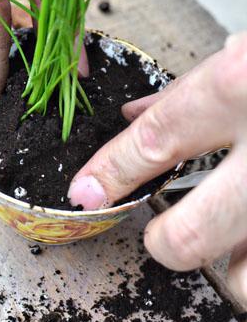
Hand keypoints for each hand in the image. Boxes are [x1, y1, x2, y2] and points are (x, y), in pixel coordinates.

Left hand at [69, 32, 246, 306]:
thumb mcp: (245, 54)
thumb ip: (188, 90)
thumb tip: (133, 118)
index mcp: (246, 84)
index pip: (156, 140)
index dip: (110, 172)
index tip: (90, 191)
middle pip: (193, 238)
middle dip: (166, 243)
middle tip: (166, 230)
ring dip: (233, 267)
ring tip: (238, 233)